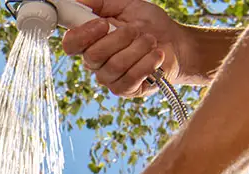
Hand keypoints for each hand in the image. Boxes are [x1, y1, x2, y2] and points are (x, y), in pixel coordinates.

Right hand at [63, 0, 189, 96]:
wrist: (177, 44)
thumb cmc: (150, 25)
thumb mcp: (126, 5)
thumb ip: (100, 2)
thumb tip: (78, 0)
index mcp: (91, 41)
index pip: (71, 44)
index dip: (83, 35)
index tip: (102, 24)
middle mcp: (96, 63)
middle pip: (93, 55)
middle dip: (120, 38)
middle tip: (136, 30)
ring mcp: (110, 79)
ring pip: (114, 66)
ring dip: (138, 48)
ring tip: (150, 41)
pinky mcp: (125, 90)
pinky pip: (129, 79)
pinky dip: (146, 63)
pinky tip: (156, 55)